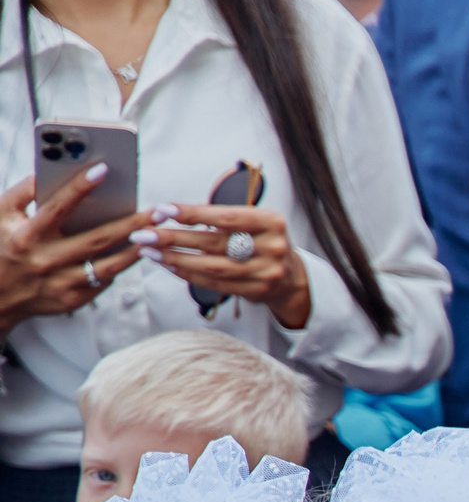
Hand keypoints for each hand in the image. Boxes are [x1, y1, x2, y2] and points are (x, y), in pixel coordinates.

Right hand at [0, 169, 143, 328]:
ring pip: (109, 265)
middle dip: (131, 223)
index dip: (79, 187)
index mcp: (27, 236)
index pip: (57, 207)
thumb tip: (48, 173)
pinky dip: (121, 265)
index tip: (102, 170)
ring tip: (158, 232)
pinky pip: (104, 280)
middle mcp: (46, 260)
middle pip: (97, 239)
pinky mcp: (74, 299)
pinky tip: (138, 251)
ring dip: (137, 248)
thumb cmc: (2, 248)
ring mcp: (62, 283)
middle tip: (157, 210)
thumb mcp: (1, 215)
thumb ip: (23, 193)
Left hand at [127, 202, 309, 328]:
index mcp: (271, 222)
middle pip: (214, 243)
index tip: (163, 210)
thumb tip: (169, 213)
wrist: (291, 277)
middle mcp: (272, 248)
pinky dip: (188, 273)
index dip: (193, 214)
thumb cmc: (263, 241)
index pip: (226, 217)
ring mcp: (265, 272)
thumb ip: (221, 218)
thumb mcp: (252, 221)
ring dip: (176, 258)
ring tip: (149, 251)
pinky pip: (215, 283)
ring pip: (212, 266)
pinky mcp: (256, 291)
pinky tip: (169, 265)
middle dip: (174, 238)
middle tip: (145, 233)